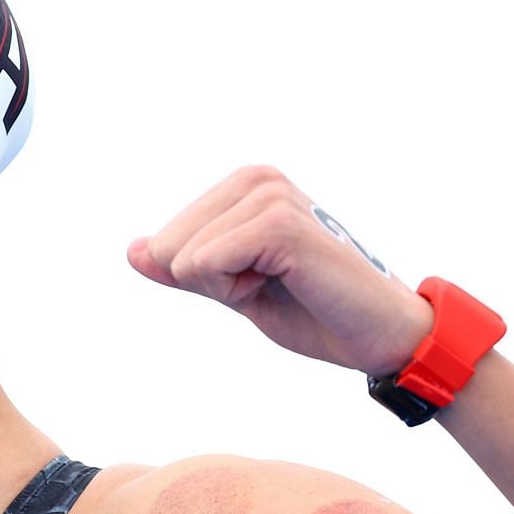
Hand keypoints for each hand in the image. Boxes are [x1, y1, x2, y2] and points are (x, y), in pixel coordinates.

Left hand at [126, 164, 435, 377]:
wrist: (379, 335)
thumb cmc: (314, 311)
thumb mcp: (234, 289)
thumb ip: (185, 268)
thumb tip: (134, 251)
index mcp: (245, 186)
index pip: (165, 244)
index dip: (207, 280)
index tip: (263, 281)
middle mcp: (257, 178)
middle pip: (168, 248)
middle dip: (213, 283)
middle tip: (275, 284)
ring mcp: (269, 196)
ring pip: (185, 259)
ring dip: (230, 288)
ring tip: (286, 282)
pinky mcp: (278, 223)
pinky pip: (206, 265)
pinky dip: (239, 291)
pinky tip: (291, 283)